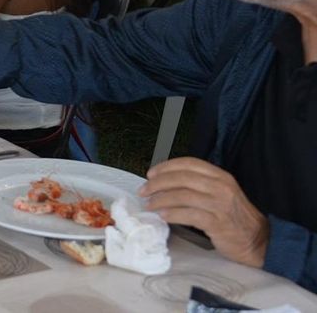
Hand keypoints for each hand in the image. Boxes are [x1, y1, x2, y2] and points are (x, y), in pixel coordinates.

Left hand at [141, 157, 268, 267]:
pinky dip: (172, 214)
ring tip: (149, 205)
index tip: (150, 174)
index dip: (166, 167)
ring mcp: (220, 205)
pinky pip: (188, 215)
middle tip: (144, 191)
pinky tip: (162, 216)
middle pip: (181, 178)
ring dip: (160, 200)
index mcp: (221, 176)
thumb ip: (199, 185)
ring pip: (182, 196)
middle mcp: (221, 187)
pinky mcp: (217, 223)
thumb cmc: (234, 217)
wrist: (258, 240)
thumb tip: (164, 183)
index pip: (188, 163)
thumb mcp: (221, 193)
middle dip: (157, 183)